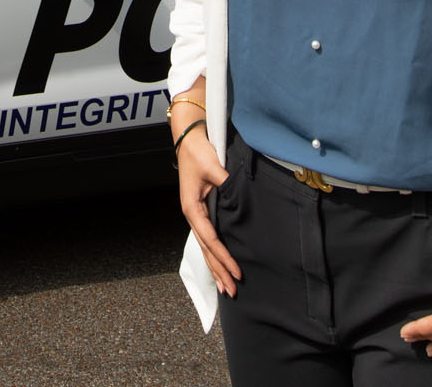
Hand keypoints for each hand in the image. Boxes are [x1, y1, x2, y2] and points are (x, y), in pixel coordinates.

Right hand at [174, 125, 240, 296]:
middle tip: (232, 291)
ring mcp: (196, 215)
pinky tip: (219, 266)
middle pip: (207, 250)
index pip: (211, 239)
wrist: (189, 141)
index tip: (237, 271)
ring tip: (225, 288)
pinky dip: (214, 254)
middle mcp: (192, 216)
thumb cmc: (199, 153)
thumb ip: (228, 183)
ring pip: (206, 248)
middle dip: (219, 271)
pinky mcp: (201, 211)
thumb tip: (243, 197)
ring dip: (216, 268)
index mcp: (192, 209)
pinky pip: (208, 238)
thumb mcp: (214, 167)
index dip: (224, 257)